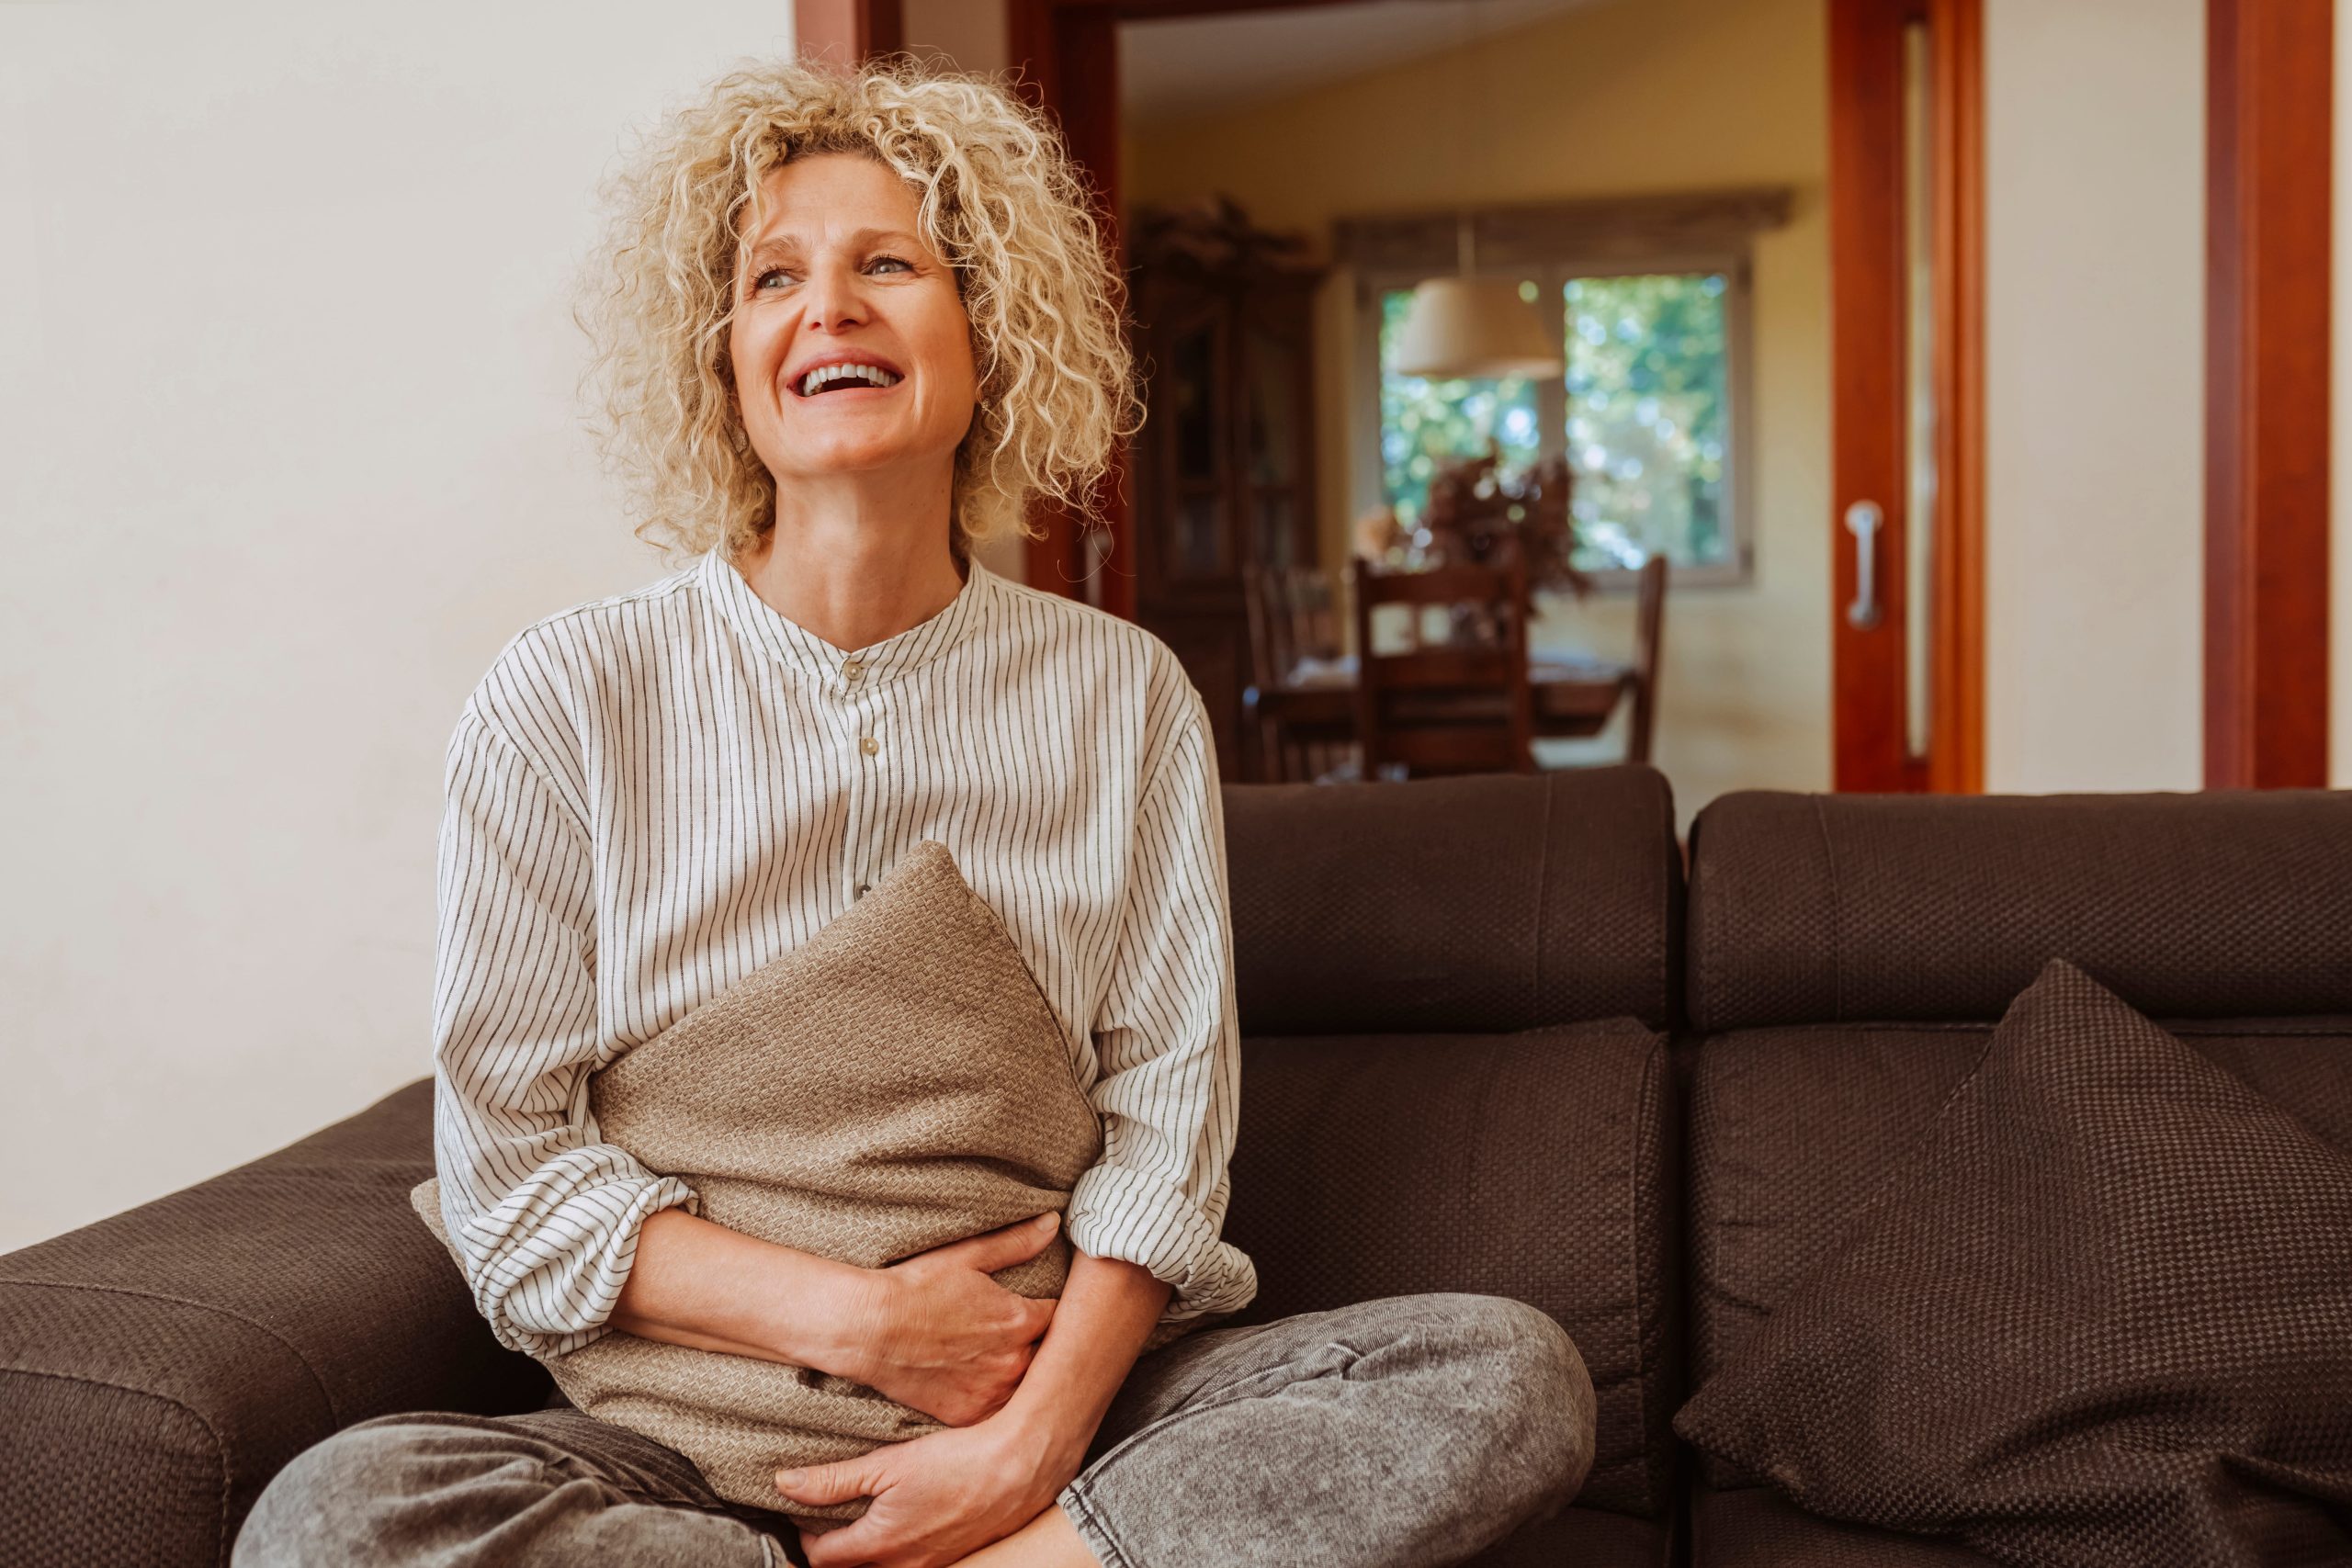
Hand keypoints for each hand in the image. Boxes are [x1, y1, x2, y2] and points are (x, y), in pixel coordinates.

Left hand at [777, 1406, 1084, 1567]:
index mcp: (880, 1545)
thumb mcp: (888, 1464)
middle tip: (832, 1514)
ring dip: (869, 1549)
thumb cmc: (957, 1462)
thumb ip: (833, 1480)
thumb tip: (786, 1484)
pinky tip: (909, 1514)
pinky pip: (914, 1562)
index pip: (822, 1558)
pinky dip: (900, 1546)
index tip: (808, 1511)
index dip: (807, 1535)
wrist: (1019, 1467)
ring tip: (869, 1513)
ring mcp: (932, 1566)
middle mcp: (904, 1567)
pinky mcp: (956, 1557)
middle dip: (836, 1547)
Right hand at [845, 1212, 1063, 1427]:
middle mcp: (1013, 1361)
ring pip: (1027, 1388)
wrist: (869, 1330)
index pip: (1062, 1317)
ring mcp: (991, 1393)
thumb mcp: (968, 1256)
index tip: (1046, 1308)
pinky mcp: (969, 1416)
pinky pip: (1000, 1414)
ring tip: (1006, 1362)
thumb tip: (1053, 1223)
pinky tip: (986, 1386)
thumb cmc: (916, 1288)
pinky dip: (997, 1400)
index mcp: (1020, 1319)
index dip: (1054, 1311)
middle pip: (1049, 1356)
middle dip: (1044, 1345)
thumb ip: (1016, 1242)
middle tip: (1026, 1336)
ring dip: (1024, 1377)